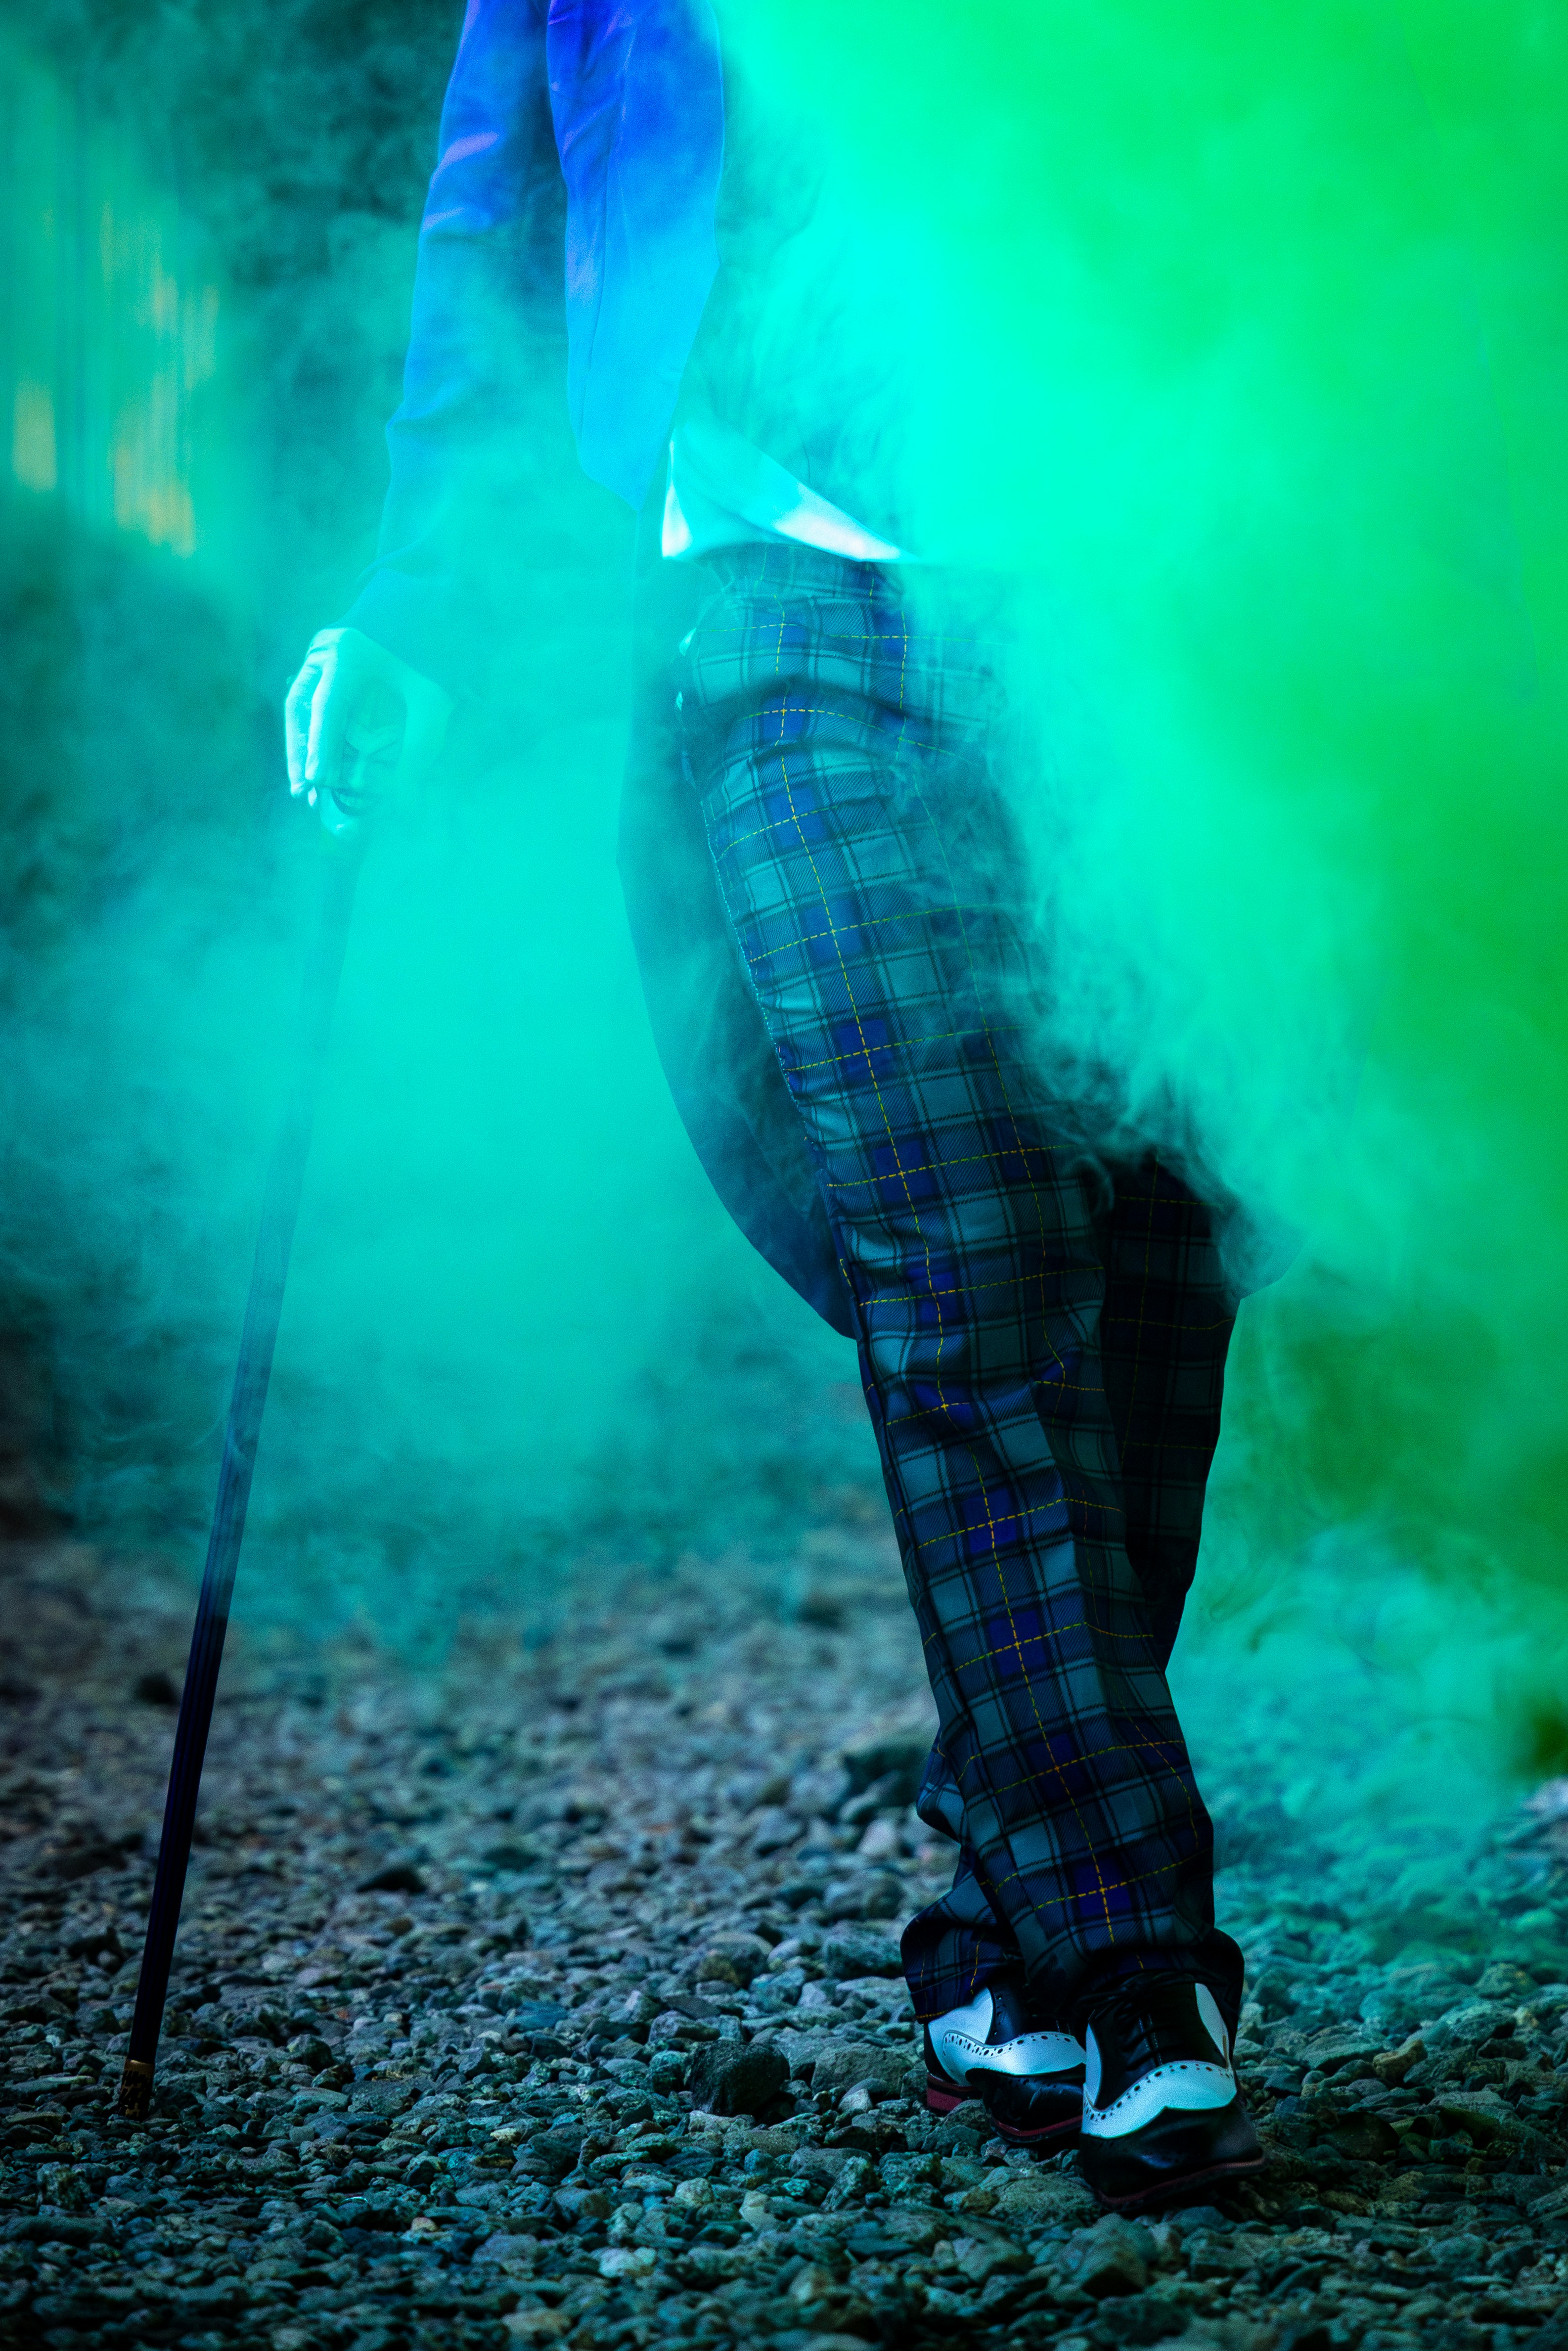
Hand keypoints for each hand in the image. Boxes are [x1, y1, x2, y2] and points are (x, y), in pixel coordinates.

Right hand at [284, 627, 452, 835]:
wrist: (428, 620)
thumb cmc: (431, 660)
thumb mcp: (432, 703)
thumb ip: (420, 748)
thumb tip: (407, 800)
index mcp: (349, 654)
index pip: (329, 707)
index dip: (322, 747)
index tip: (319, 780)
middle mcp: (324, 652)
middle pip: (302, 709)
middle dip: (301, 753)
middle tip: (303, 792)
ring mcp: (319, 657)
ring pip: (299, 707)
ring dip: (300, 747)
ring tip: (305, 787)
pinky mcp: (321, 667)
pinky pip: (308, 704)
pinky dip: (311, 734)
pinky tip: (315, 763)